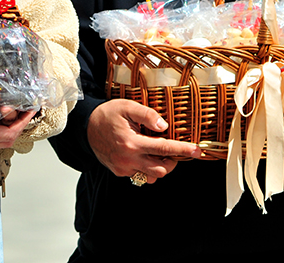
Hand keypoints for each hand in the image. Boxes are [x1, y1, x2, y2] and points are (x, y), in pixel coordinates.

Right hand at [87, 99, 202, 183]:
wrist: (86, 127)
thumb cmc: (108, 114)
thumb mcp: (127, 107)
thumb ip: (147, 115)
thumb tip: (164, 126)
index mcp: (132, 143)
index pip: (164, 149)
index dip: (183, 150)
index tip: (197, 151)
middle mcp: (128, 159)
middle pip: (161, 170)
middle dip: (172, 162)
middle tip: (173, 150)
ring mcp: (123, 168)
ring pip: (151, 177)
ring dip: (159, 167)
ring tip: (158, 153)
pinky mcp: (119, 172)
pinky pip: (139, 176)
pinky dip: (146, 169)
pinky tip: (144, 155)